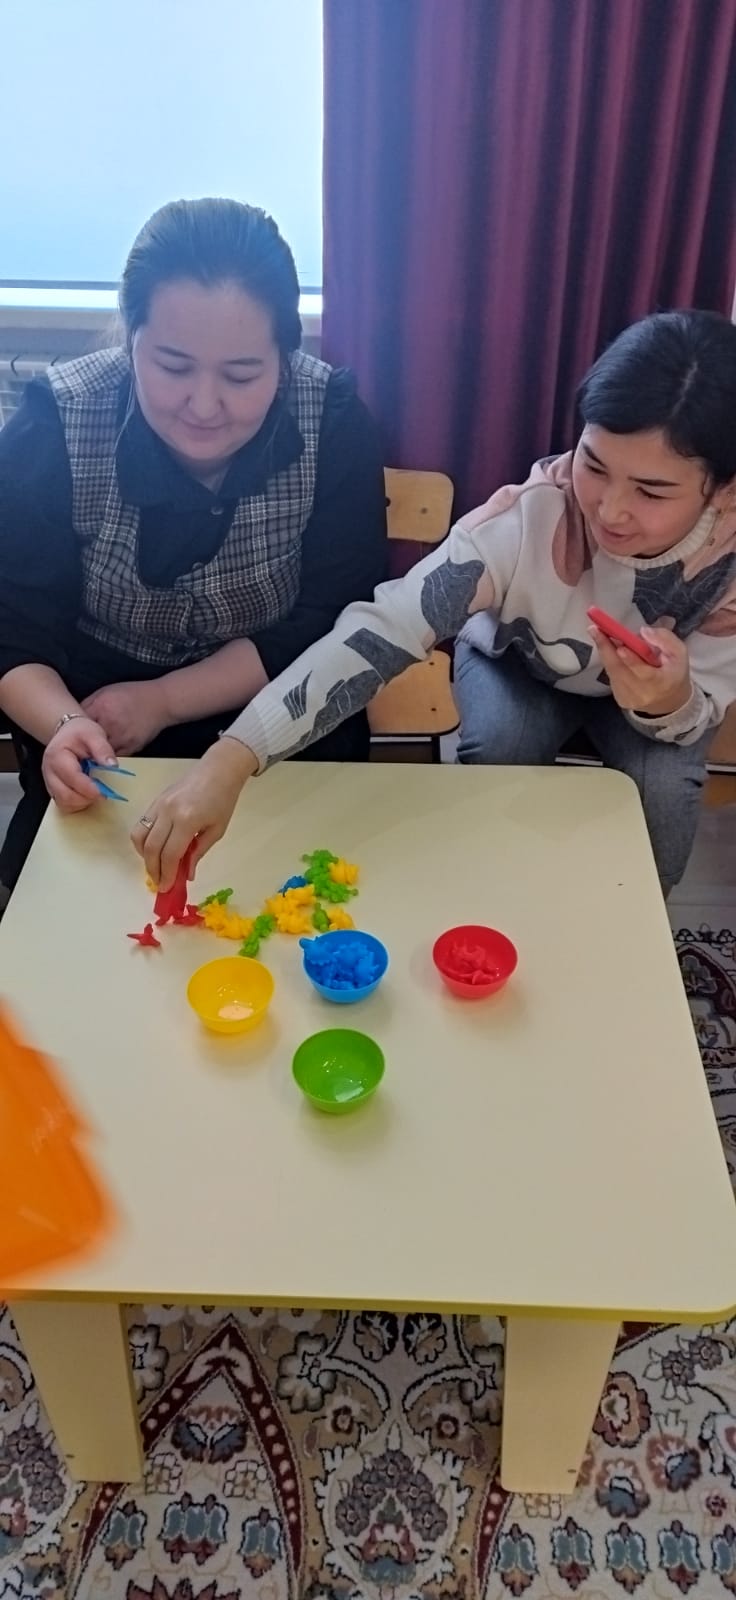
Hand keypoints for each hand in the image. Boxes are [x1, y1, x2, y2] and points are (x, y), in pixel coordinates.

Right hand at [42, 716, 117, 811]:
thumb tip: (112, 766)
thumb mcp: (94, 734)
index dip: (88, 788)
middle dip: (86, 798)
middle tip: (102, 792)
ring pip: (64, 803)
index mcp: (57, 755)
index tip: (103, 792)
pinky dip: (77, 804)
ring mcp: (49, 782)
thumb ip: (103, 749)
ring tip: (94, 790)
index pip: (71, 777)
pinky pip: (64, 804)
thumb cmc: (80, 733)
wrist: (68, 733)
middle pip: (65, 795)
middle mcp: (49, 771)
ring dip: (82, 803)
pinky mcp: (53, 789)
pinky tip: (86, 793)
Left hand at [81, 679, 167, 755]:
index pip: (78, 723)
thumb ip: (89, 704)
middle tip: (76, 748)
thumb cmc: (133, 694)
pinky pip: (114, 756)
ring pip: (100, 752)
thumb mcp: (106, 691)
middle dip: (82, 743)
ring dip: (94, 753)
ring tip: (90, 753)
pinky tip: (105, 755)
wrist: (161, 701)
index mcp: (102, 707)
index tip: (69, 734)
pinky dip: (108, 756)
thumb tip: (74, 716)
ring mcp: (122, 737)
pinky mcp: (132, 747)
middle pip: (87, 740)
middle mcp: (110, 723)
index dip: (73, 729)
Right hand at [130, 737, 258, 889]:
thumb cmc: (223, 800)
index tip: (166, 888)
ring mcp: (158, 805)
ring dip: (144, 856)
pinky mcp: (154, 801)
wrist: (217, 770)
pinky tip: (154, 849)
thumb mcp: (216, 830)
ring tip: (155, 867)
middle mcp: (168, 812)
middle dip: (153, 870)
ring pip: (139, 836)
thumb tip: (186, 875)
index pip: (169, 854)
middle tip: (159, 882)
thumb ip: (199, 852)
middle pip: (151, 848)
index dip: (166, 874)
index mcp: (187, 820)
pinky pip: (141, 825)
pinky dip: (143, 841)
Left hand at [590, 624, 691, 715]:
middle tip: (594, 629)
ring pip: (613, 672)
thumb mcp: (679, 653)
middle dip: (606, 648)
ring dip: (606, 652)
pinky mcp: (620, 699)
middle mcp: (642, 695)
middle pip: (620, 671)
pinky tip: (611, 651)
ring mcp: (629, 699)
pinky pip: (612, 676)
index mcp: (662, 683)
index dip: (631, 660)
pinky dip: (611, 662)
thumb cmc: (674, 673)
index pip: (644, 673)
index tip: (620, 646)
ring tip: (599, 634)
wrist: (670, 702)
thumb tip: (643, 631)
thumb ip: (665, 639)